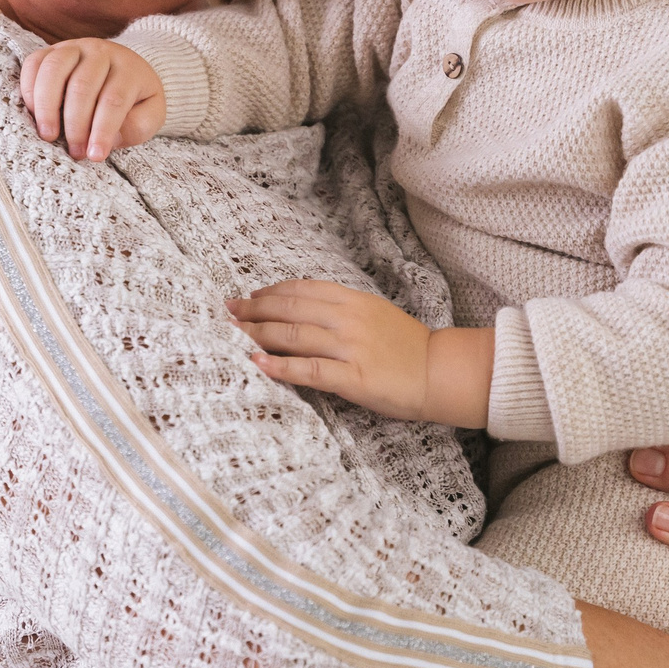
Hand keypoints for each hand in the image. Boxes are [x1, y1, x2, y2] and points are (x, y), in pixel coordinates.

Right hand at [18, 39, 165, 161]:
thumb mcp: (150, 115)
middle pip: (81, 86)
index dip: (102, 130)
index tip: (95, 156)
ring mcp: (73, 47)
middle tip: (75, 152)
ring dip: (47, 106)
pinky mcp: (51, 50)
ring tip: (49, 135)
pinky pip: (34, 63)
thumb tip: (110, 139)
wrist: (123, 68)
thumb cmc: (134, 99)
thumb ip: (137, 127)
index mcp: (128, 68)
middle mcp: (100, 52)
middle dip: (75, 124)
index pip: (113, 100)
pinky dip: (29, 89)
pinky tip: (34, 114)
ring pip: (54, 69)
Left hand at [227, 279, 492, 428]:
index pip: (303, 289)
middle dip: (255, 309)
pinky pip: (308, 370)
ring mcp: (349, 348)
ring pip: (294, 335)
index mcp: (354, 301)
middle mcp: (348, 319)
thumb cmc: (407, 347)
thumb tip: (304, 311)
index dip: (272, 291)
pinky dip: (279, 365)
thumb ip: (342, 310)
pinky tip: (257, 362)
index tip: (250, 295)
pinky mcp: (352, 377)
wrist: (439, 372)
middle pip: (291, 308)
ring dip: (258, 333)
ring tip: (233, 332)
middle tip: (229, 310)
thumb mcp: (375, 314)